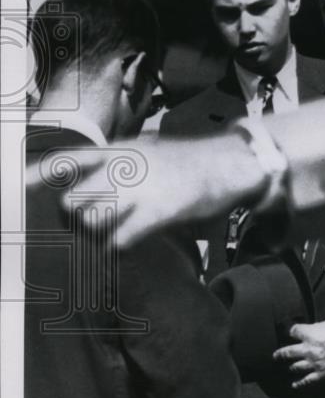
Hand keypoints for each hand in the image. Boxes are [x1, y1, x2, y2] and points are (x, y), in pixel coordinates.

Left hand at [49, 130, 270, 247]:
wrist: (229, 163)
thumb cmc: (187, 161)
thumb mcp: (147, 150)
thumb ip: (117, 165)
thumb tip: (89, 188)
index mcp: (117, 150)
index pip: (66, 161)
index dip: (38, 175)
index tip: (18, 187)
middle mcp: (121, 168)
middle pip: (72, 202)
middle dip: (76, 219)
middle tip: (91, 224)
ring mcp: (138, 190)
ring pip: (91, 222)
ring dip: (98, 234)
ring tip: (114, 233)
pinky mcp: (156, 213)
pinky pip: (119, 240)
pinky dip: (118, 247)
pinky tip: (128, 243)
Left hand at [274, 316, 324, 389]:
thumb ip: (322, 324)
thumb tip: (319, 326)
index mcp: (310, 333)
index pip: (292, 331)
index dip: (290, 330)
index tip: (289, 332)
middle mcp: (308, 349)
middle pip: (287, 352)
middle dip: (280, 354)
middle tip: (276, 356)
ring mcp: (314, 363)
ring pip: (294, 367)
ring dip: (290, 367)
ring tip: (287, 367)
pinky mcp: (322, 374)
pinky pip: (306, 381)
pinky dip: (299, 384)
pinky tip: (294, 385)